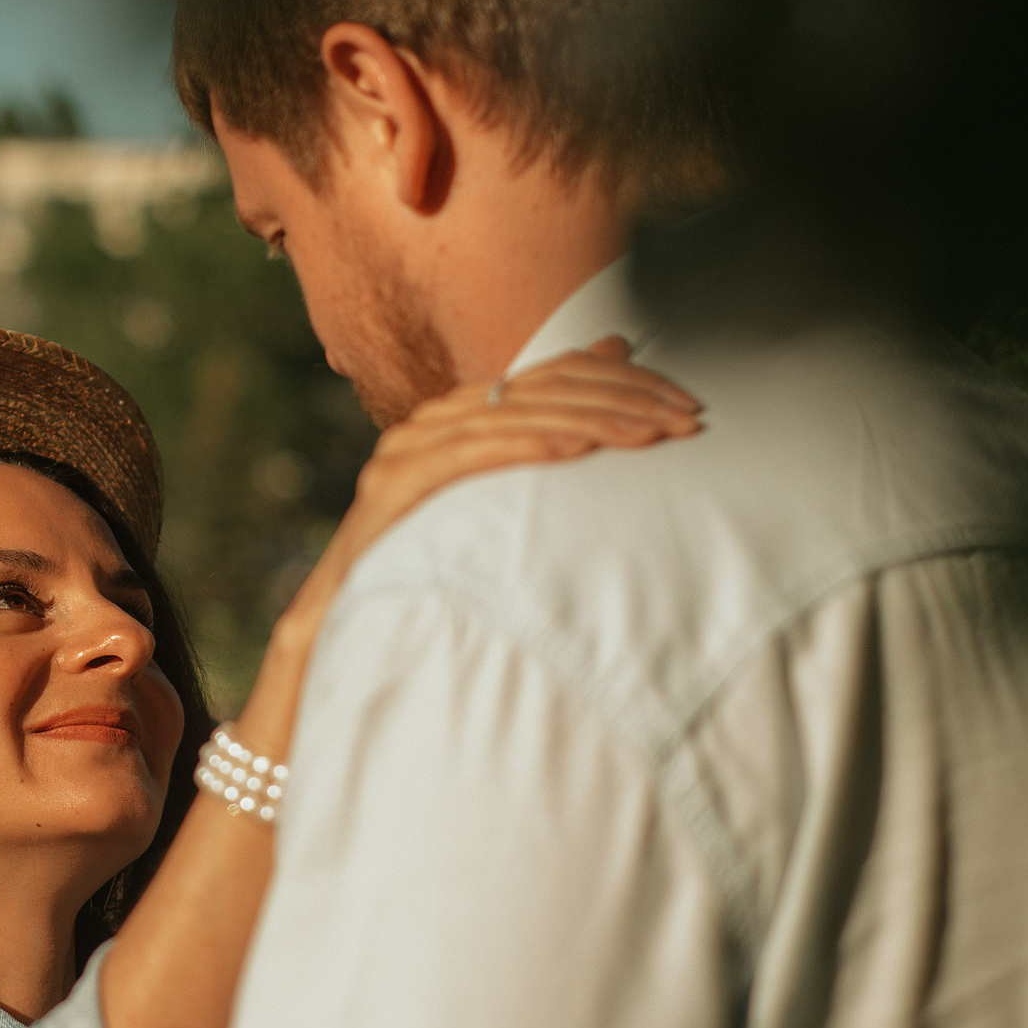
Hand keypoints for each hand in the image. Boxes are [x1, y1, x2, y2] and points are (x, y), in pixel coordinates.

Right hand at [243, 337, 700, 753]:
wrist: (342, 649)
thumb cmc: (429, 593)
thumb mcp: (499, 526)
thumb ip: (546, 461)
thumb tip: (614, 383)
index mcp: (456, 425)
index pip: (548, 378)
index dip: (620, 383)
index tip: (686, 406)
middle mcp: (425, 430)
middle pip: (533, 389)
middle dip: (618, 400)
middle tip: (685, 421)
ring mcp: (401, 458)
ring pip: (504, 414)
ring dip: (585, 418)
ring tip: (647, 434)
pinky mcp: (388, 494)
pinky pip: (461, 455)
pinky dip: (520, 445)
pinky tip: (574, 449)